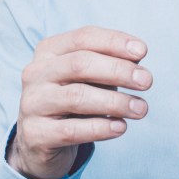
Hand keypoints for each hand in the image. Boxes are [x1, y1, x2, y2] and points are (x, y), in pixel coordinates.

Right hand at [7, 25, 151, 178]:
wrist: (41, 140)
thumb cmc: (73, 100)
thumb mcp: (90, 77)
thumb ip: (110, 64)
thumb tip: (138, 55)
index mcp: (48, 51)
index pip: (83, 38)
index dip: (114, 42)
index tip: (143, 51)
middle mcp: (35, 73)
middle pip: (79, 64)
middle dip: (118, 71)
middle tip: (147, 81)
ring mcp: (32, 103)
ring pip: (76, 97)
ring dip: (115, 102)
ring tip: (141, 108)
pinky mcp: (35, 134)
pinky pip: (71, 130)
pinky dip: (101, 127)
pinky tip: (120, 127)